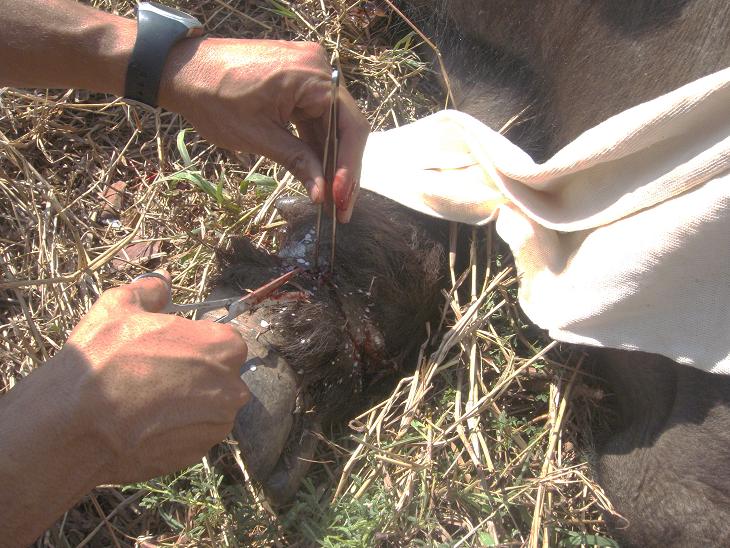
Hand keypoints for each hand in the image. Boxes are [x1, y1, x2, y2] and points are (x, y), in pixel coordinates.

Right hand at [53, 270, 248, 482]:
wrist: (74, 426)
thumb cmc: (103, 359)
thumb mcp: (120, 306)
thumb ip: (151, 290)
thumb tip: (163, 282)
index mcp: (224, 347)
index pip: (223, 340)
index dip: (195, 342)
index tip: (169, 348)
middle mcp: (232, 388)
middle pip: (219, 375)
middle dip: (194, 373)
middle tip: (153, 374)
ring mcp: (216, 425)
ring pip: (208, 406)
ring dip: (187, 403)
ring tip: (145, 402)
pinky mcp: (197, 454)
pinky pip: (192, 434)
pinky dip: (175, 429)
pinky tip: (144, 425)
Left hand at [158, 38, 368, 222]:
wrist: (181, 70)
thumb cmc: (213, 98)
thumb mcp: (258, 137)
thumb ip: (297, 162)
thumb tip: (322, 195)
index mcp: (313, 76)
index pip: (349, 128)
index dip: (348, 168)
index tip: (341, 201)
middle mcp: (319, 68)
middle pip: (345, 127)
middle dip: (341, 170)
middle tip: (340, 210)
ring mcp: (310, 72)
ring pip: (331, 125)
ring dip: (330, 161)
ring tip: (330, 201)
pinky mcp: (298, 81)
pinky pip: (315, 116)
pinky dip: (315, 145)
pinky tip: (317, 175)